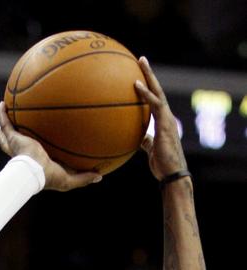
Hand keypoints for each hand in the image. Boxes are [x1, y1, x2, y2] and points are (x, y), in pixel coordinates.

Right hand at [0, 101, 101, 190]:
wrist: (33, 172)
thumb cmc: (48, 177)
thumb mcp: (69, 180)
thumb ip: (83, 178)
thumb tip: (100, 177)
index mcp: (36, 161)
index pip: (34, 154)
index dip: (36, 149)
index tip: (42, 142)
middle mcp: (23, 152)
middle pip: (16, 143)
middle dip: (15, 136)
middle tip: (19, 125)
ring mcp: (16, 144)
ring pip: (8, 133)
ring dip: (6, 125)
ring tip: (8, 112)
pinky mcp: (13, 138)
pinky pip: (6, 122)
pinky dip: (3, 113)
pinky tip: (3, 103)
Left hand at [134, 57, 187, 179]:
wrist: (172, 173)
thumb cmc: (162, 165)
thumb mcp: (151, 151)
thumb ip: (147, 142)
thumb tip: (140, 138)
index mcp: (163, 121)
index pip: (155, 100)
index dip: (148, 87)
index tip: (140, 75)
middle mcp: (167, 116)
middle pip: (157, 90)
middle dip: (149, 74)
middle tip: (141, 59)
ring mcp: (167, 118)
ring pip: (158, 92)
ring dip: (149, 75)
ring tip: (140, 61)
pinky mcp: (164, 123)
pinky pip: (154, 104)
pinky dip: (145, 93)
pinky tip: (135, 85)